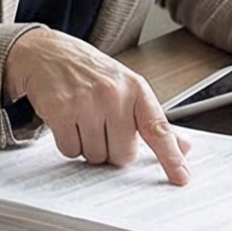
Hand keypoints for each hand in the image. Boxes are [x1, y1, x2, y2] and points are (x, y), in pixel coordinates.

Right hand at [2, 28, 191, 183]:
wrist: (48, 54)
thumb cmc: (91, 74)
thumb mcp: (127, 88)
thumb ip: (152, 119)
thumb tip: (183, 146)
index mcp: (136, 89)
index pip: (158, 129)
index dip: (171, 157)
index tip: (181, 177)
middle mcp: (114, 94)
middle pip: (123, 154)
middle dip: (113, 150)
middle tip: (103, 127)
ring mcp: (87, 102)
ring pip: (96, 156)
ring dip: (89, 147)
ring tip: (83, 120)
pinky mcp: (61, 111)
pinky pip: (71, 151)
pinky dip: (69, 144)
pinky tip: (68, 122)